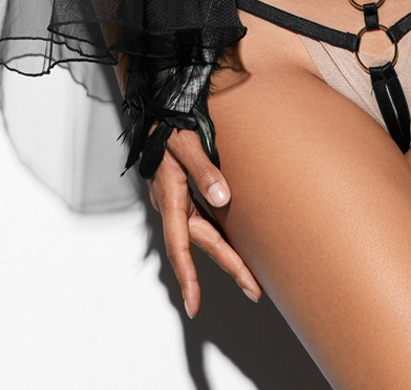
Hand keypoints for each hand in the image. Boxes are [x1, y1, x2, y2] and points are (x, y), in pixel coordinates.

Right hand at [148, 128, 261, 317]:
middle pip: (201, 243)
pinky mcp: (182, 190)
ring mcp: (176, 198)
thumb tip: (224, 198)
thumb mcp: (186, 141)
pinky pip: (202, 218)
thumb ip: (204, 169)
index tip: (194, 305)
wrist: (155, 104)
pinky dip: (218, 233)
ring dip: (226, 254)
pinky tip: (233, 242)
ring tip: (251, 277)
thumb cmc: (169, 121)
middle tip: (255, 291)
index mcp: (169, 195)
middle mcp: (172, 202)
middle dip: (229, 267)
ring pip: (203, 233)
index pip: (179, 245)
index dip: (188, 277)